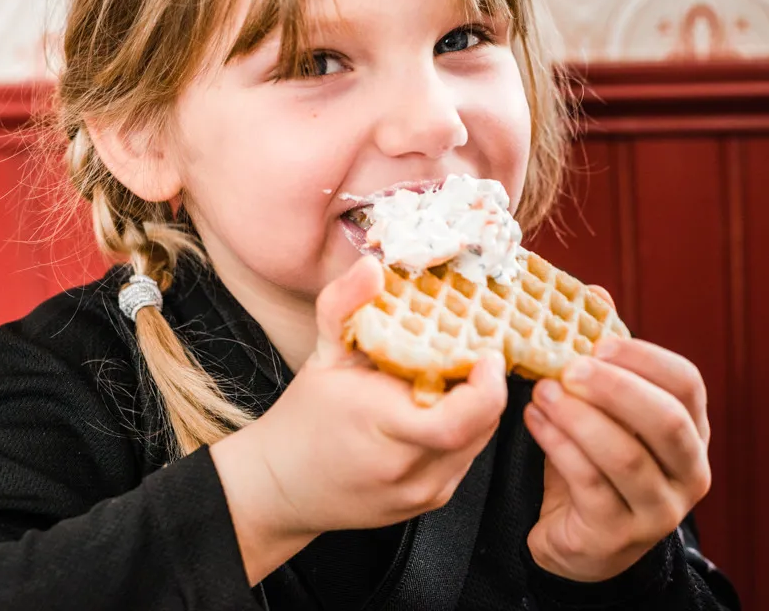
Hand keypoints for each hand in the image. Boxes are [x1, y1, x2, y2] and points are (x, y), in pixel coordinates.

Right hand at [212, 256, 507, 581]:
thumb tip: (371, 267)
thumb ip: (344, 304)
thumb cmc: (304, 418)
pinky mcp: (429, 501)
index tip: (487, 355)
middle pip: (479, 427)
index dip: (487, 389)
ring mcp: (421, 491)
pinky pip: (466, 458)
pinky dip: (465, 431)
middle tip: (474, 358)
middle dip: (486, 388)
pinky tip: (439, 411)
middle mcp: (405, 467)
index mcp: (379, 426)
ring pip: (479, 442)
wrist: (281, 488)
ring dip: (478, 409)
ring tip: (456, 381)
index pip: (456, 421)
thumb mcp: (322, 354)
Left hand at [523, 308, 711, 582]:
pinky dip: (558, 447)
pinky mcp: (618, 535)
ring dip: (578, 418)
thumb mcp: (604, 409)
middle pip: (666, 421)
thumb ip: (604, 358)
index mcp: (692, 431)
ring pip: (625, 457)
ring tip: (541, 393)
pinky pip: (589, 485)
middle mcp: (689, 471)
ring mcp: (659, 509)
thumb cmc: (595, 461)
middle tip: (568, 368)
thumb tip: (593, 292)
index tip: (597, 343)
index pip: (686, 384)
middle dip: (614, 388)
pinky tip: (534, 422)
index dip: (643, 358)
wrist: (578, 539)